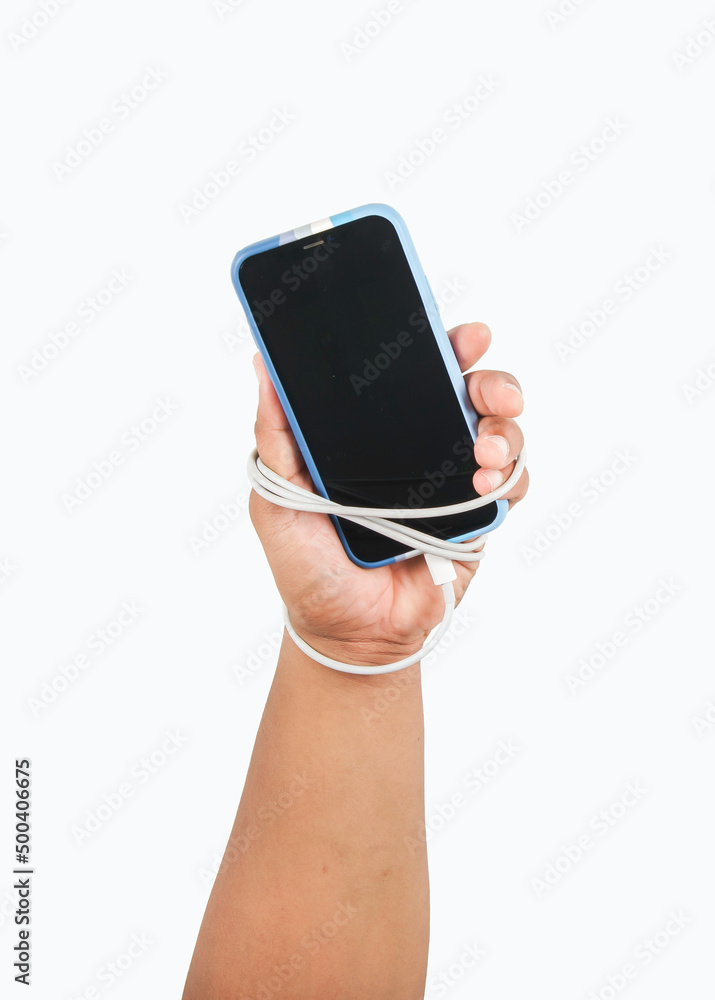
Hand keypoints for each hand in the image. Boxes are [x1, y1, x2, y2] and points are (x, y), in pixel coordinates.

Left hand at [250, 322, 528, 666]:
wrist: (345, 634)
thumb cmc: (307, 565)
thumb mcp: (275, 495)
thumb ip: (274, 434)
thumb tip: (264, 365)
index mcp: (376, 432)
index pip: (417, 373)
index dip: (445, 346)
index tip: (465, 336)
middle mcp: (421, 447)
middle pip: (473, 393)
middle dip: (492, 381)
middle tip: (489, 391)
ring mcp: (453, 482)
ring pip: (504, 432)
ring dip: (505, 431)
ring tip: (482, 452)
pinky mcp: (477, 519)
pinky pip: (514, 484)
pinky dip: (511, 476)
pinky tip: (487, 485)